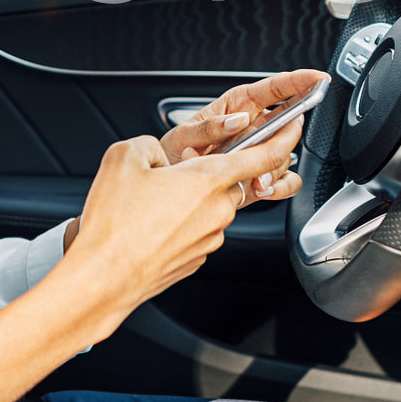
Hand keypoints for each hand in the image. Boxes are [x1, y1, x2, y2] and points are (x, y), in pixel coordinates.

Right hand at [66, 126, 303, 338]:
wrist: (104, 277)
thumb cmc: (115, 224)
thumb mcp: (124, 158)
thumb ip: (149, 144)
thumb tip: (156, 153)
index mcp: (209, 179)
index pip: (266, 154)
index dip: (286, 136)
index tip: (296, 124)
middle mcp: (219, 210)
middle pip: (232, 179)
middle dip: (210, 170)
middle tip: (175, 169)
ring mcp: (211, 238)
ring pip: (211, 205)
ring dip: (191, 198)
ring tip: (150, 202)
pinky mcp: (198, 258)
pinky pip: (197, 229)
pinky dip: (181, 222)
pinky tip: (150, 224)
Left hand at [158, 68, 325, 205]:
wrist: (168, 183)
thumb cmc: (173, 151)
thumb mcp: (183, 135)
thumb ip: (208, 127)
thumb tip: (237, 120)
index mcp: (238, 106)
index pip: (274, 88)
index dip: (298, 81)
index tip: (318, 78)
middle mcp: (253, 127)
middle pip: (287, 123)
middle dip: (287, 135)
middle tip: (277, 143)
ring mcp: (258, 152)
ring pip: (286, 154)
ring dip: (274, 167)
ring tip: (253, 178)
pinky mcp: (258, 176)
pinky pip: (283, 181)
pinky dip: (277, 187)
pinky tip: (259, 189)